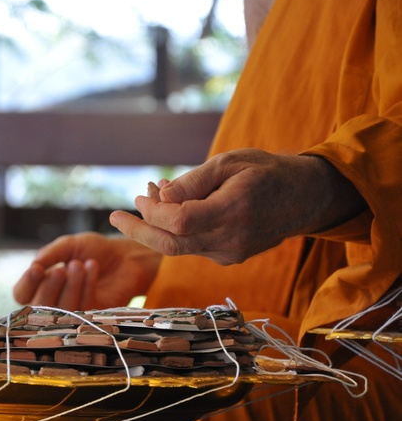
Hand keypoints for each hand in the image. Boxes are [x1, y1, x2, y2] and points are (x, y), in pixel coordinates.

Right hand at [13, 232, 160, 309]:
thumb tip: (34, 266)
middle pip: (37, 307)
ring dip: (70, 286)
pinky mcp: (94, 315)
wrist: (126, 255)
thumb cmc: (94, 249)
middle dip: (49, 288)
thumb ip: (50, 255)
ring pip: (61, 310)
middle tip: (61, 270)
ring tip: (80, 264)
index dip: (27, 284)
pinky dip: (87, 285)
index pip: (22, 294)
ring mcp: (74, 310)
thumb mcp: (69, 245)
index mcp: (41, 284)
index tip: (37, 269)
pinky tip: (93, 267)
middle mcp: (54, 300)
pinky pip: (84, 306)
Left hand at [109, 148, 365, 264]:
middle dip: (138, 231)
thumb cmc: (265, 171)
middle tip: (115, 216)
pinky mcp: (229, 257)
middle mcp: (232, 239)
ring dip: (156, 226)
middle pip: (172, 245)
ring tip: (148, 196)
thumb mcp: (229, 163)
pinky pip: (193, 247)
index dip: (152, 212)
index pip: (179, 222)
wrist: (304, 197)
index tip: (139, 196)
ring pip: (180, 247)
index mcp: (234, 210)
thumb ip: (193, 182)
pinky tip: (170, 207)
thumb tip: (160, 195)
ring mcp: (231, 253)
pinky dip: (175, 230)